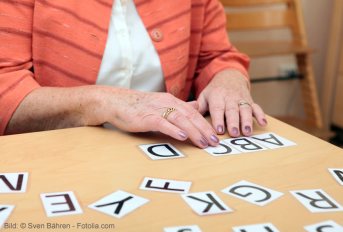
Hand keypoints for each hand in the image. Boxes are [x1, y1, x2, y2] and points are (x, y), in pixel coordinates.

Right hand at [91, 87, 219, 147]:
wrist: (116, 102)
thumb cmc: (138, 106)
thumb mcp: (161, 104)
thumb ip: (179, 107)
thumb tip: (195, 107)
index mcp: (171, 101)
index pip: (193, 113)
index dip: (205, 124)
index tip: (214, 136)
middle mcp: (167, 103)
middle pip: (190, 116)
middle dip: (204, 129)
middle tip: (214, 142)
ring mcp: (156, 110)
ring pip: (180, 119)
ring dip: (194, 131)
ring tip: (203, 142)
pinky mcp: (146, 117)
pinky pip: (162, 123)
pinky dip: (173, 130)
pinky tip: (182, 137)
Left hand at [197, 69, 266, 136]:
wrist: (229, 76)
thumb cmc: (214, 91)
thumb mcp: (204, 96)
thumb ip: (199, 107)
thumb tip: (189, 117)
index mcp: (217, 96)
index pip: (217, 108)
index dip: (218, 119)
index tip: (219, 130)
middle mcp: (230, 97)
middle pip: (232, 110)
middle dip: (234, 122)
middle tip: (235, 134)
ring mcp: (241, 99)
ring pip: (245, 110)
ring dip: (247, 121)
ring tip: (247, 132)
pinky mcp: (250, 101)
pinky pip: (256, 107)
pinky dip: (260, 115)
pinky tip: (263, 123)